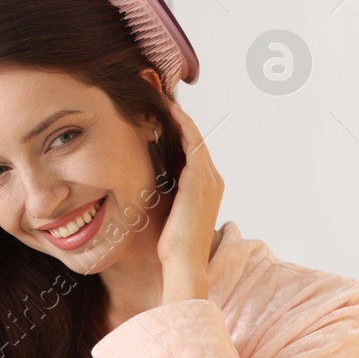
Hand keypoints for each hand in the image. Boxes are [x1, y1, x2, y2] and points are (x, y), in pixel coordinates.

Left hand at [157, 101, 225, 304]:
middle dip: (178, 115)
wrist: (182, 265)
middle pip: (195, 138)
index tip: (160, 111)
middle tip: (159, 92)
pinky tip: (170, 111)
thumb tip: (145, 186)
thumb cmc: (172, 248)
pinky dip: (183, 125)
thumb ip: (164, 196)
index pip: (192, 150)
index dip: (177, 129)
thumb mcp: (167, 215)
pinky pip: (193, 143)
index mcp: (207, 189)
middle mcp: (213, 180)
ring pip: (195, 136)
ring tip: (162, 94)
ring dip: (179, 114)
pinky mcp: (200, 180)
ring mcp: (209, 179)